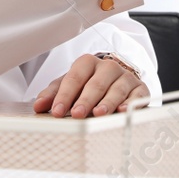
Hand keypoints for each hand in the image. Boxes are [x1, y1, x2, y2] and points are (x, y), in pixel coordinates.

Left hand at [33, 53, 148, 117]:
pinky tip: (121, 111)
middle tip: (76, 114)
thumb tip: (38, 106)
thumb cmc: (90, 83)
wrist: (117, 79)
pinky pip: (136, 96)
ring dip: (107, 102)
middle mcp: (108, 67)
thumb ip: (54, 94)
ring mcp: (126, 77)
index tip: (56, 111)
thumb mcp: (70, 85)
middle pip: (96, 83)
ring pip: (117, 89)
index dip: (65, 95)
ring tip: (98, 114)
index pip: (75, 77)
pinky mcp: (140, 89)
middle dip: (85, 100)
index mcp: (88, 63)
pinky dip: (130, 104)